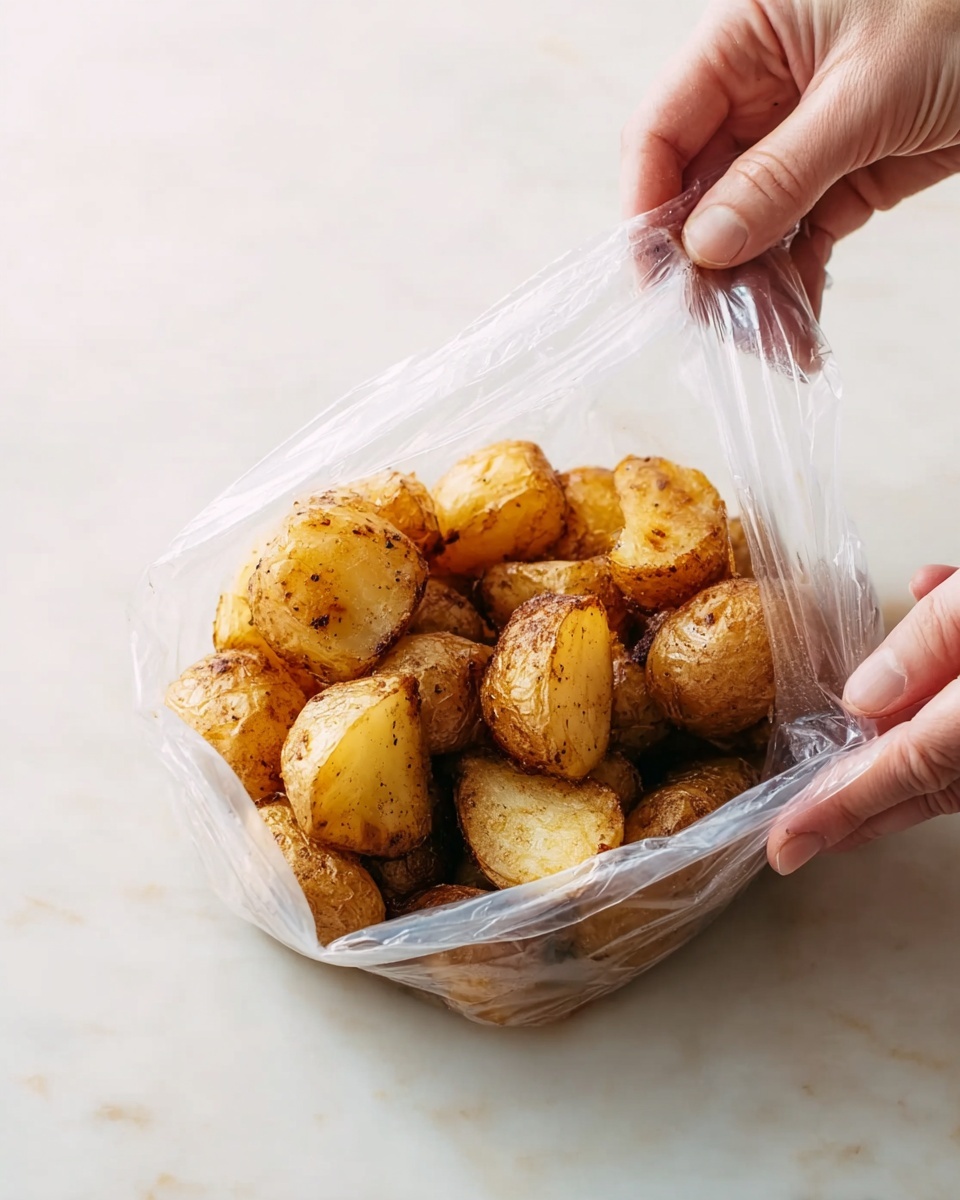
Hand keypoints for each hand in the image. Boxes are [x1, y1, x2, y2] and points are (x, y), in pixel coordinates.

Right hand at [620, 0, 959, 313]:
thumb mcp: (866, 93)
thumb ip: (780, 173)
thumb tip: (705, 247)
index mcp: (745, 38)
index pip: (663, 129)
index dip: (647, 204)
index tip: (653, 277)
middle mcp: (760, 90)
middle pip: (699, 190)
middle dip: (704, 265)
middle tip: (714, 327)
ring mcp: (799, 138)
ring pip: (749, 228)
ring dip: (753, 291)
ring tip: (771, 346)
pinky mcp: (841, 177)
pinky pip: (799, 241)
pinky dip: (796, 288)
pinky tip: (797, 334)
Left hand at [767, 564, 959, 873]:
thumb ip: (929, 642)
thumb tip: (862, 698)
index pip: (903, 771)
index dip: (838, 810)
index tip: (786, 845)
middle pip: (925, 780)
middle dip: (860, 803)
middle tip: (801, 831)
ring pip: (947, 753)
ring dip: (898, 746)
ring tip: (840, 769)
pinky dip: (942, 691)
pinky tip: (924, 618)